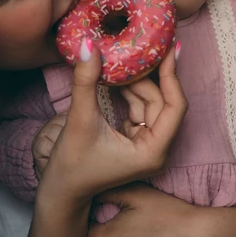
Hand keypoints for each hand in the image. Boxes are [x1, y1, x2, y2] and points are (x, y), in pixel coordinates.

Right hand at [38, 41, 186, 205]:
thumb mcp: (79, 120)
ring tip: (124, 57)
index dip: (172, 75)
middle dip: (148, 75)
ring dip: (136, 81)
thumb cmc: (71, 165)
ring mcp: (146, 145)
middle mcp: (156, 149)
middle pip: (162, 101)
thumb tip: (88, 45)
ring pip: (150, 103)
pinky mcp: (135, 139)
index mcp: (153, 151)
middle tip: (142, 44)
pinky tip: (117, 75)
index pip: (174, 106)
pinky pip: (139, 108)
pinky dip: (129, 91)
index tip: (170, 47)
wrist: (61, 192)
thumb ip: (86, 82)